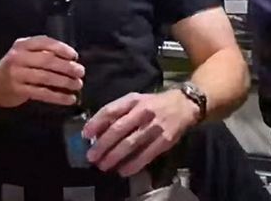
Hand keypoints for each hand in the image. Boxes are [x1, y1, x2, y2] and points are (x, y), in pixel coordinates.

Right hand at [0, 36, 84, 108]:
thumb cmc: (14, 67)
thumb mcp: (23, 54)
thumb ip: (41, 52)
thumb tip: (70, 58)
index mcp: (22, 45)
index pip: (44, 43)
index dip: (61, 49)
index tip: (74, 56)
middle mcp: (19, 57)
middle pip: (47, 61)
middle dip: (67, 67)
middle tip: (81, 72)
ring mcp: (18, 74)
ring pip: (46, 77)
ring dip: (65, 82)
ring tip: (78, 85)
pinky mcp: (19, 90)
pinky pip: (43, 93)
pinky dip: (58, 96)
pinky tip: (69, 98)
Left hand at [83, 90, 199, 176]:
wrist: (184, 105)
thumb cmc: (154, 103)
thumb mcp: (136, 100)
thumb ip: (119, 111)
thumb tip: (98, 129)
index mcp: (133, 100)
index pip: (110, 110)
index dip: (96, 123)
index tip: (85, 135)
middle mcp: (142, 112)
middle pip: (118, 129)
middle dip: (102, 145)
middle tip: (91, 156)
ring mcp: (154, 126)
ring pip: (130, 143)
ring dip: (115, 156)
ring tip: (103, 165)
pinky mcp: (165, 140)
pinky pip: (147, 154)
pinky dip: (134, 164)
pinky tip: (123, 170)